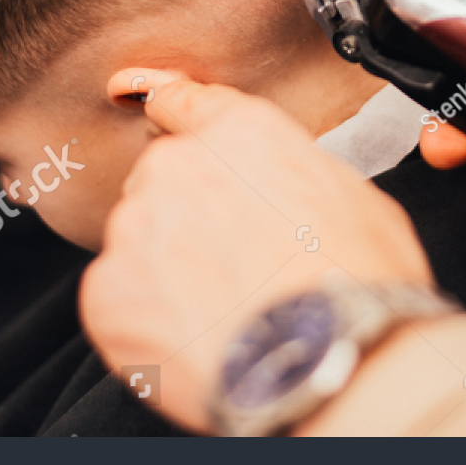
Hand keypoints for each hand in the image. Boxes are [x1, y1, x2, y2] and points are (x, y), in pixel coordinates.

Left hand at [80, 70, 433, 431]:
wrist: (329, 367)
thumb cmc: (358, 286)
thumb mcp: (354, 196)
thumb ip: (293, 173)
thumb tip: (282, 191)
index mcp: (240, 132)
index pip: (185, 102)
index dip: (170, 106)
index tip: (144, 97)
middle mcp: (177, 165)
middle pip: (162, 182)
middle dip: (189, 219)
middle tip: (237, 269)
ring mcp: (135, 228)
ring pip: (139, 243)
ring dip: (167, 272)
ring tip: (224, 315)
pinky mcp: (107, 291)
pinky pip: (118, 300)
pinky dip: (146, 322)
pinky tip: (196, 341)